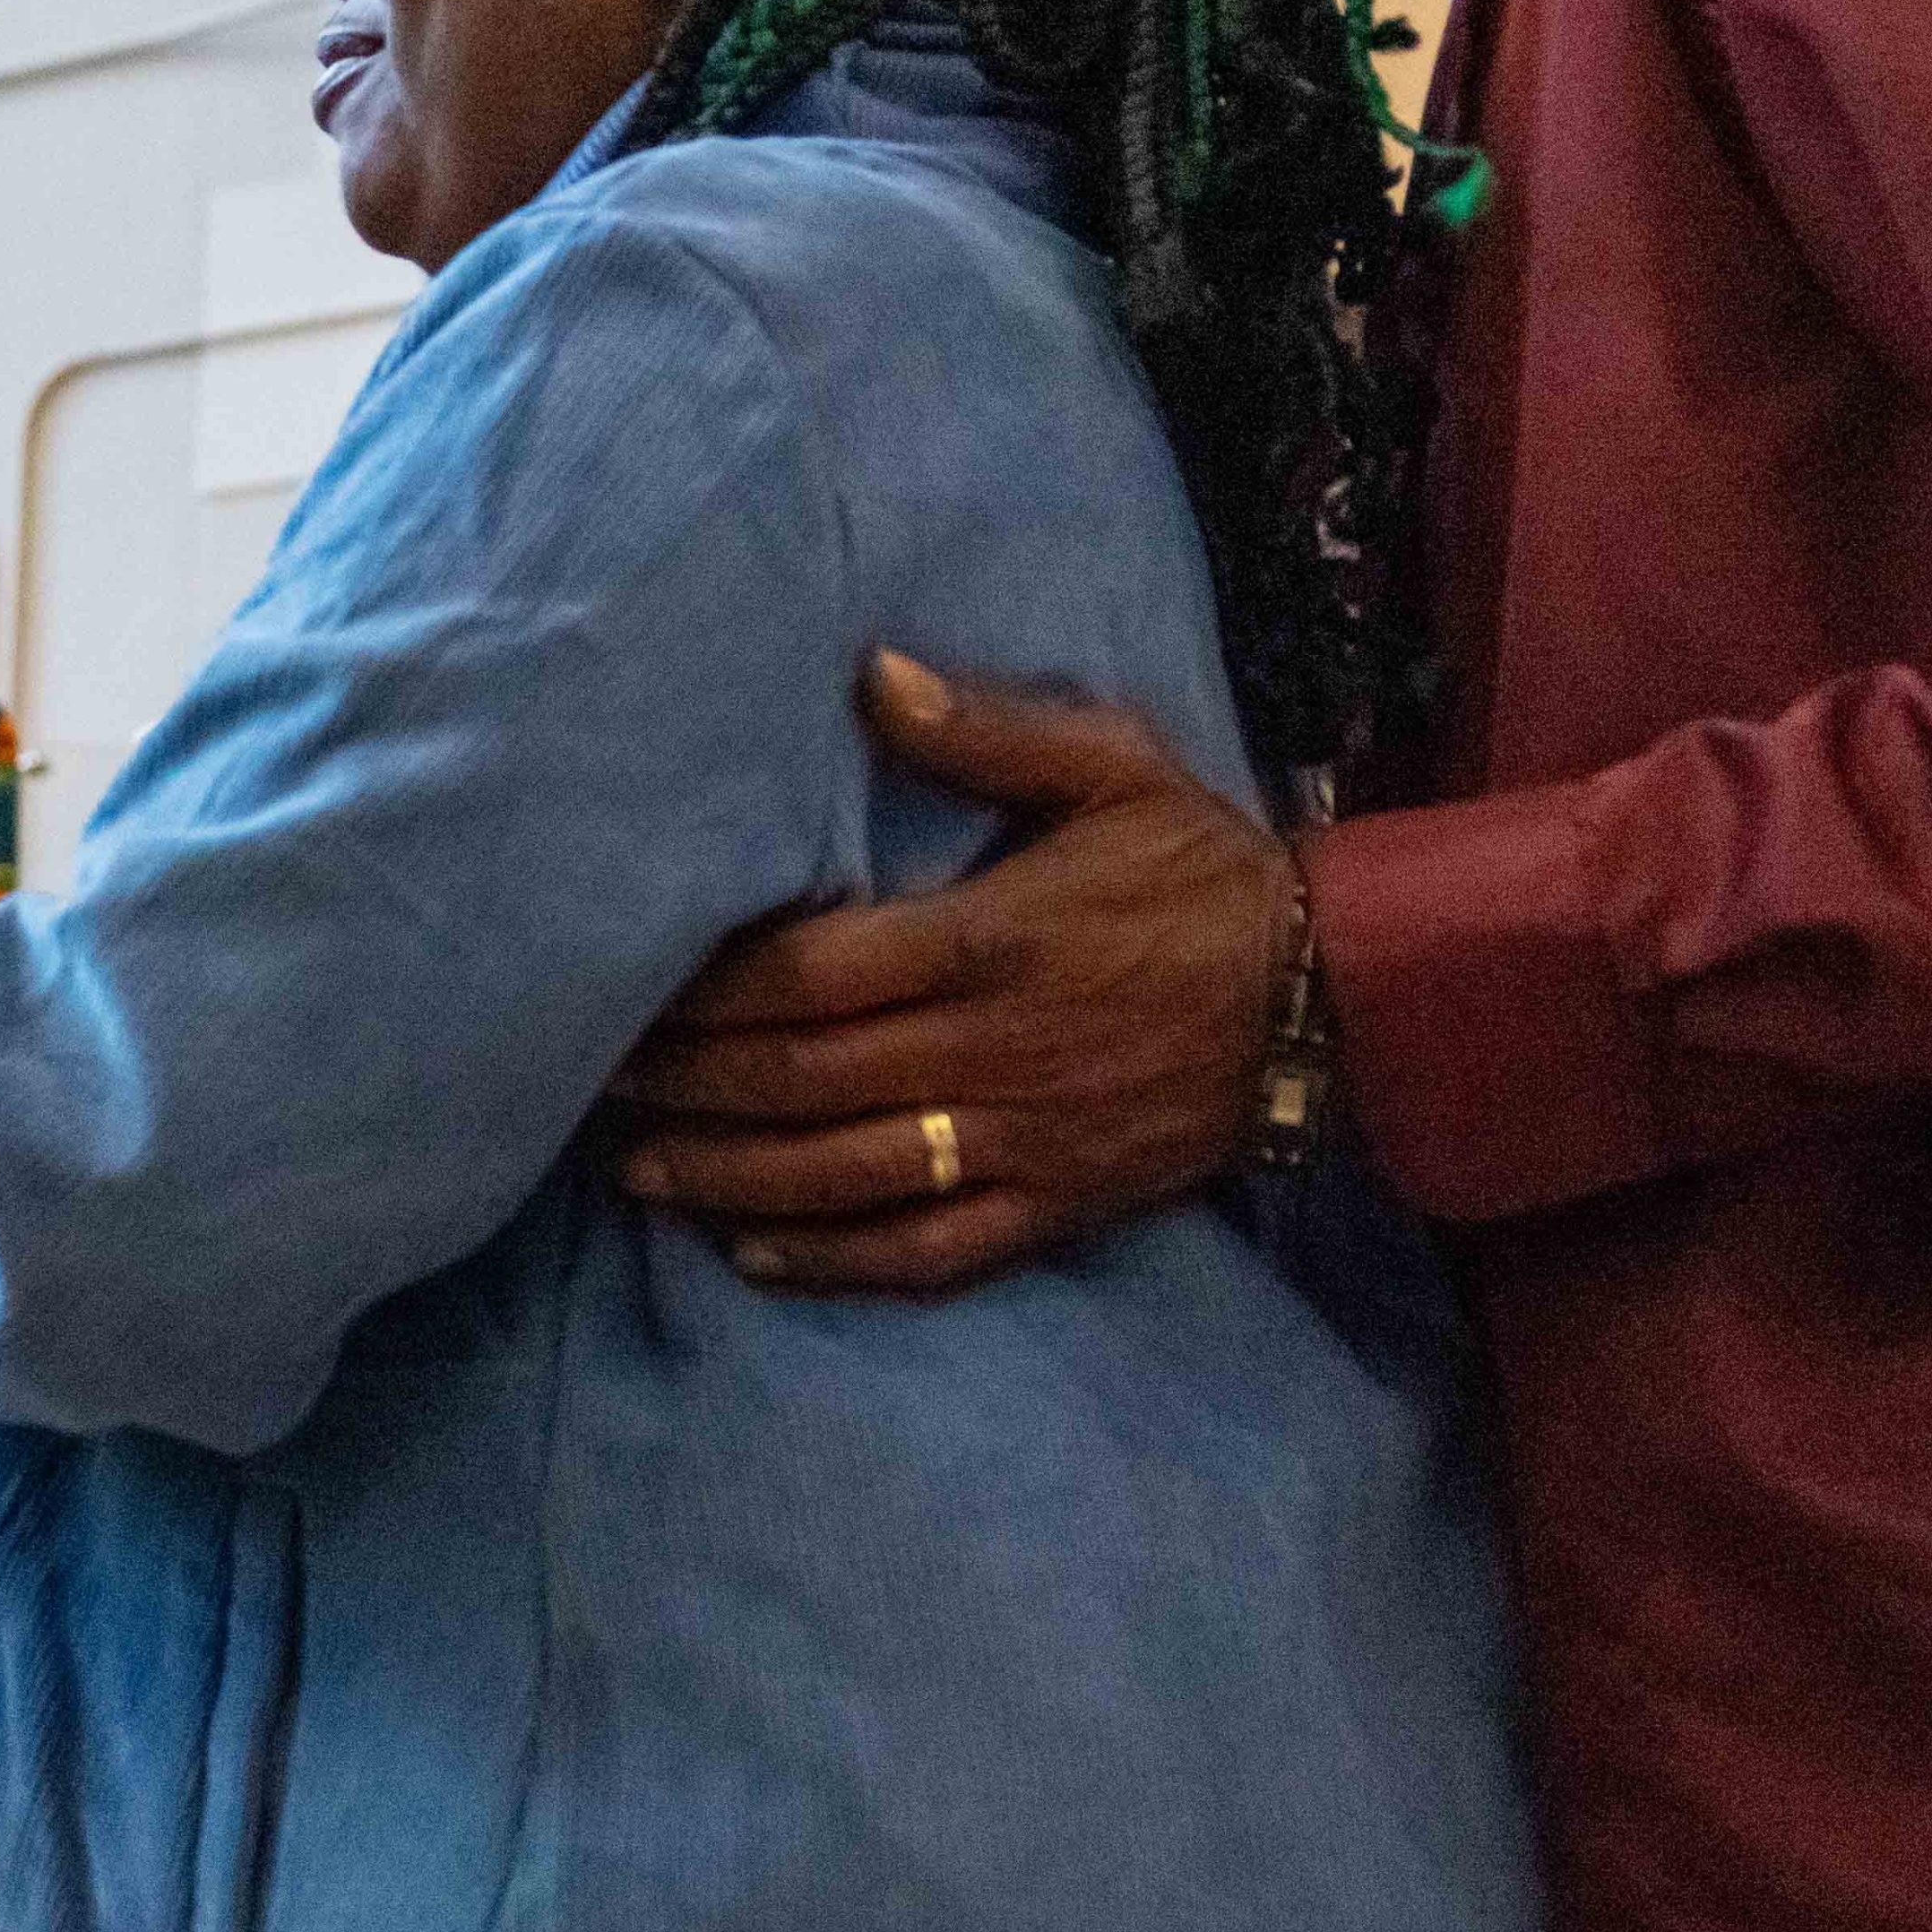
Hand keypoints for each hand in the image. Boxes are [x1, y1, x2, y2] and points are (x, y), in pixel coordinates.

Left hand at [613, 650, 1293, 1294]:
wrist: (1336, 996)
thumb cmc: (1203, 868)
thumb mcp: (1115, 767)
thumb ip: (987, 729)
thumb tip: (873, 671)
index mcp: (989, 941)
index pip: (811, 974)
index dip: (708, 992)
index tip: (627, 987)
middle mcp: (990, 1052)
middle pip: (804, 1079)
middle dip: (688, 1083)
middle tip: (595, 1079)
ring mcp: (1021, 1142)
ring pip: (845, 1176)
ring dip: (729, 1177)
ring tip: (635, 1168)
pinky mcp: (1054, 1206)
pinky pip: (928, 1252)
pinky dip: (833, 1260)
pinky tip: (752, 1251)